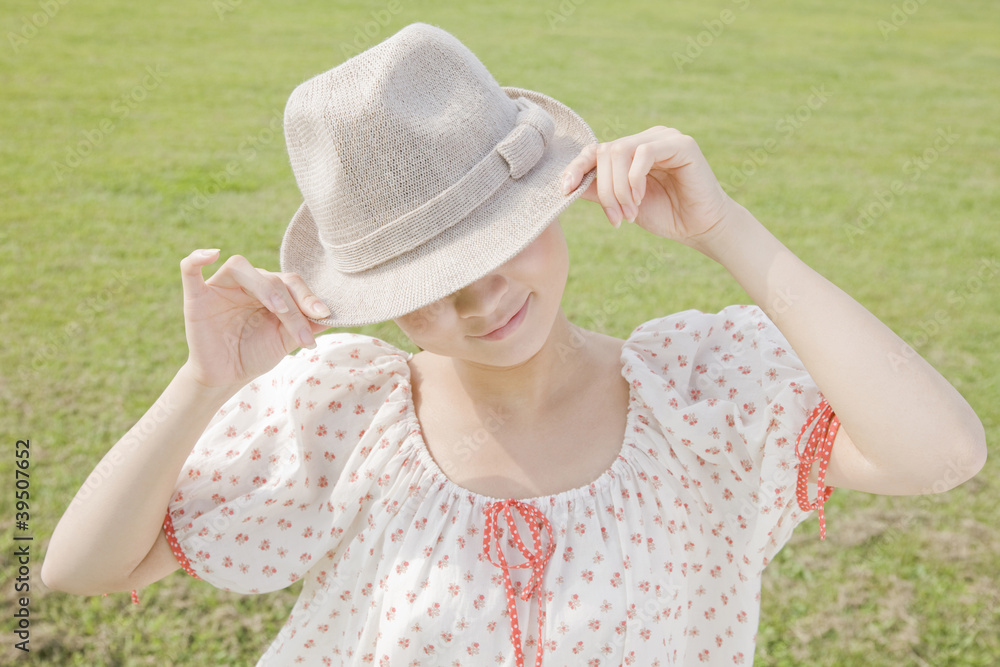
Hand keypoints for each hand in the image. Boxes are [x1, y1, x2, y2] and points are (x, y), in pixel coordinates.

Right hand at [178, 250, 329, 389]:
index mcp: (270, 289)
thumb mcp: (284, 341)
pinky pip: (190, 269)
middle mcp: (247, 283)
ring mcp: (221, 287)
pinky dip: (197, 258)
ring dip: (263, 286)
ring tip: (279, 308)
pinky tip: (210, 254)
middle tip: (302, 335)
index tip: (324, 316)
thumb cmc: (254, 354)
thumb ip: (305, 326)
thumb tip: (333, 315)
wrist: (226, 376)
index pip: (291, 282)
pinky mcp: (197, 297)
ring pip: (240, 266)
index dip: (309, 297)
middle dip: (292, 306)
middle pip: (271, 278)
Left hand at [562, 126, 739, 245]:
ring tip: (629, 212)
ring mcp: (664, 138)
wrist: (701, 228)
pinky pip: (644, 153)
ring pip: (620, 152)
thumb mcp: (621, 203)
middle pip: (606, 153)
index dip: (576, 167)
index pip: (595, 150)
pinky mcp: (682, 144)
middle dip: (605, 191)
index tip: (565, 190)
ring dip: (618, 188)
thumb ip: (597, 190)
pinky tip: (640, 199)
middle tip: (617, 217)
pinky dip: (634, 179)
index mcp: (632, 150)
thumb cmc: (665, 215)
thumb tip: (566, 185)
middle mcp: (647, 138)